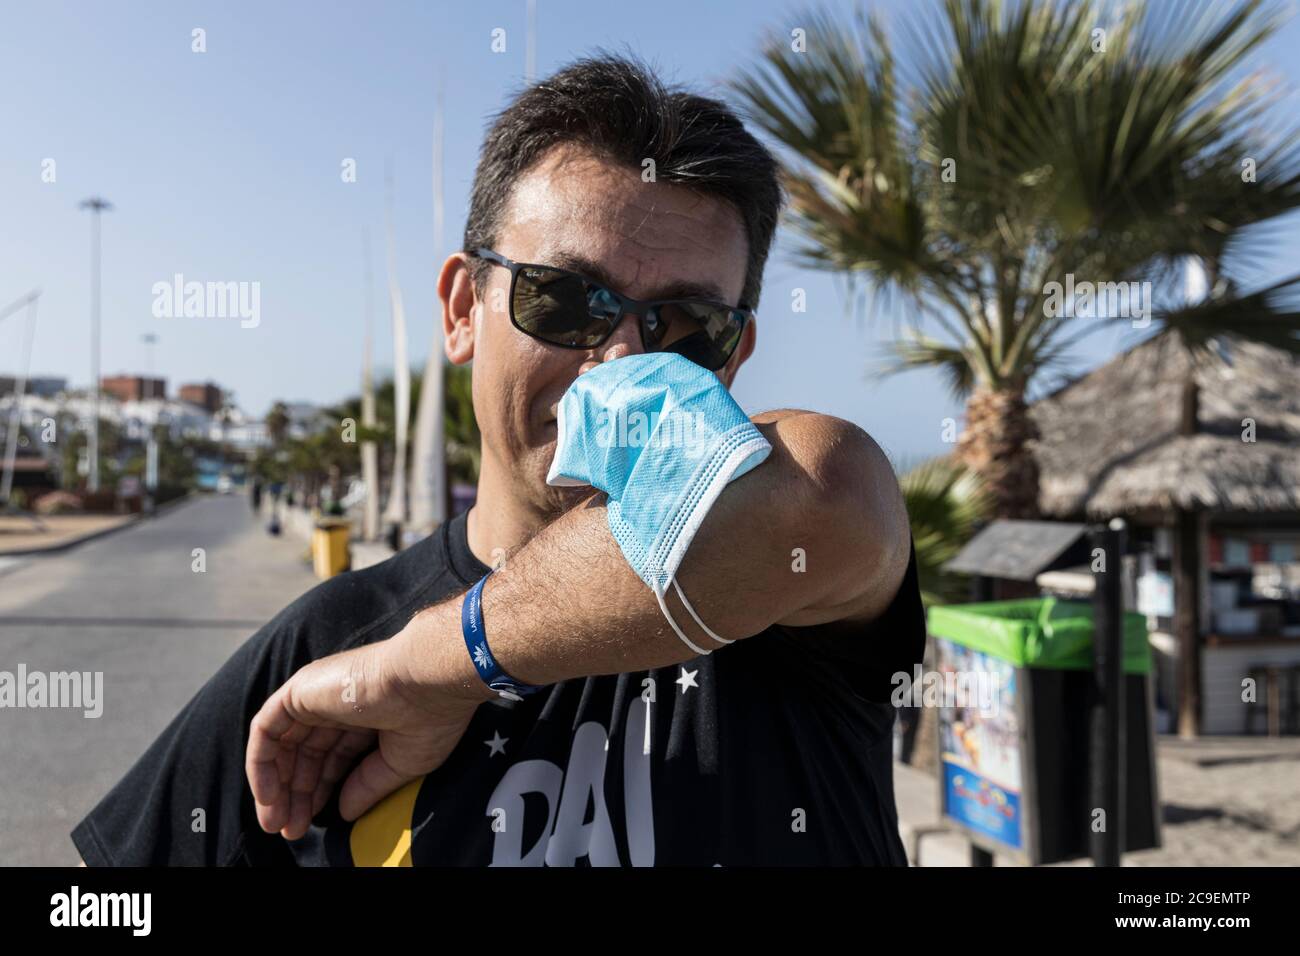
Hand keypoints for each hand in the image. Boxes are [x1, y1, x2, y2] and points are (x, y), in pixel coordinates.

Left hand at [244, 625, 483, 839]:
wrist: (427, 682)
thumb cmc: (428, 718)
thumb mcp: (399, 764)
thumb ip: (367, 786)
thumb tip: (343, 811)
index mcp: (365, 715)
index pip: (331, 757)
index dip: (321, 792)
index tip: (313, 823)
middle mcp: (336, 703)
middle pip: (304, 754)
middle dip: (295, 795)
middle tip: (289, 830)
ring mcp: (316, 695)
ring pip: (281, 744)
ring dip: (275, 785)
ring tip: (276, 823)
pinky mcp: (299, 691)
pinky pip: (265, 729)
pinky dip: (261, 763)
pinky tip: (269, 796)